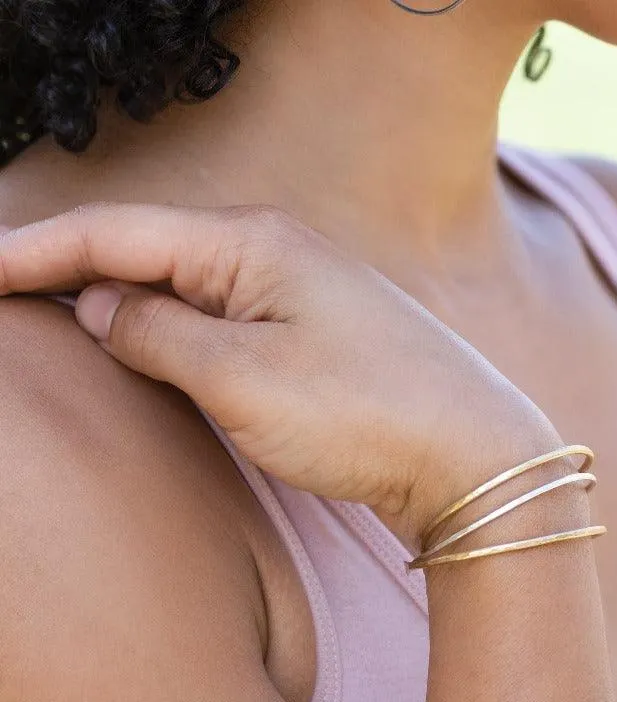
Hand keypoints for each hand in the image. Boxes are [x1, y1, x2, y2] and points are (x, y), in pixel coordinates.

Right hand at [0, 204, 560, 542]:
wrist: (475, 457)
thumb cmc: (367, 414)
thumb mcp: (242, 378)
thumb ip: (158, 334)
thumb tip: (101, 305)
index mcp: (254, 244)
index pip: (118, 233)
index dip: (37, 250)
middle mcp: (280, 255)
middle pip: (151, 252)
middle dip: (75, 271)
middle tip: (11, 296)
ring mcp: (306, 297)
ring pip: (191, 291)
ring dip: (127, 304)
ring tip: (62, 319)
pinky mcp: (323, 340)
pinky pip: (230, 324)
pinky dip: (180, 334)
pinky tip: (157, 349)